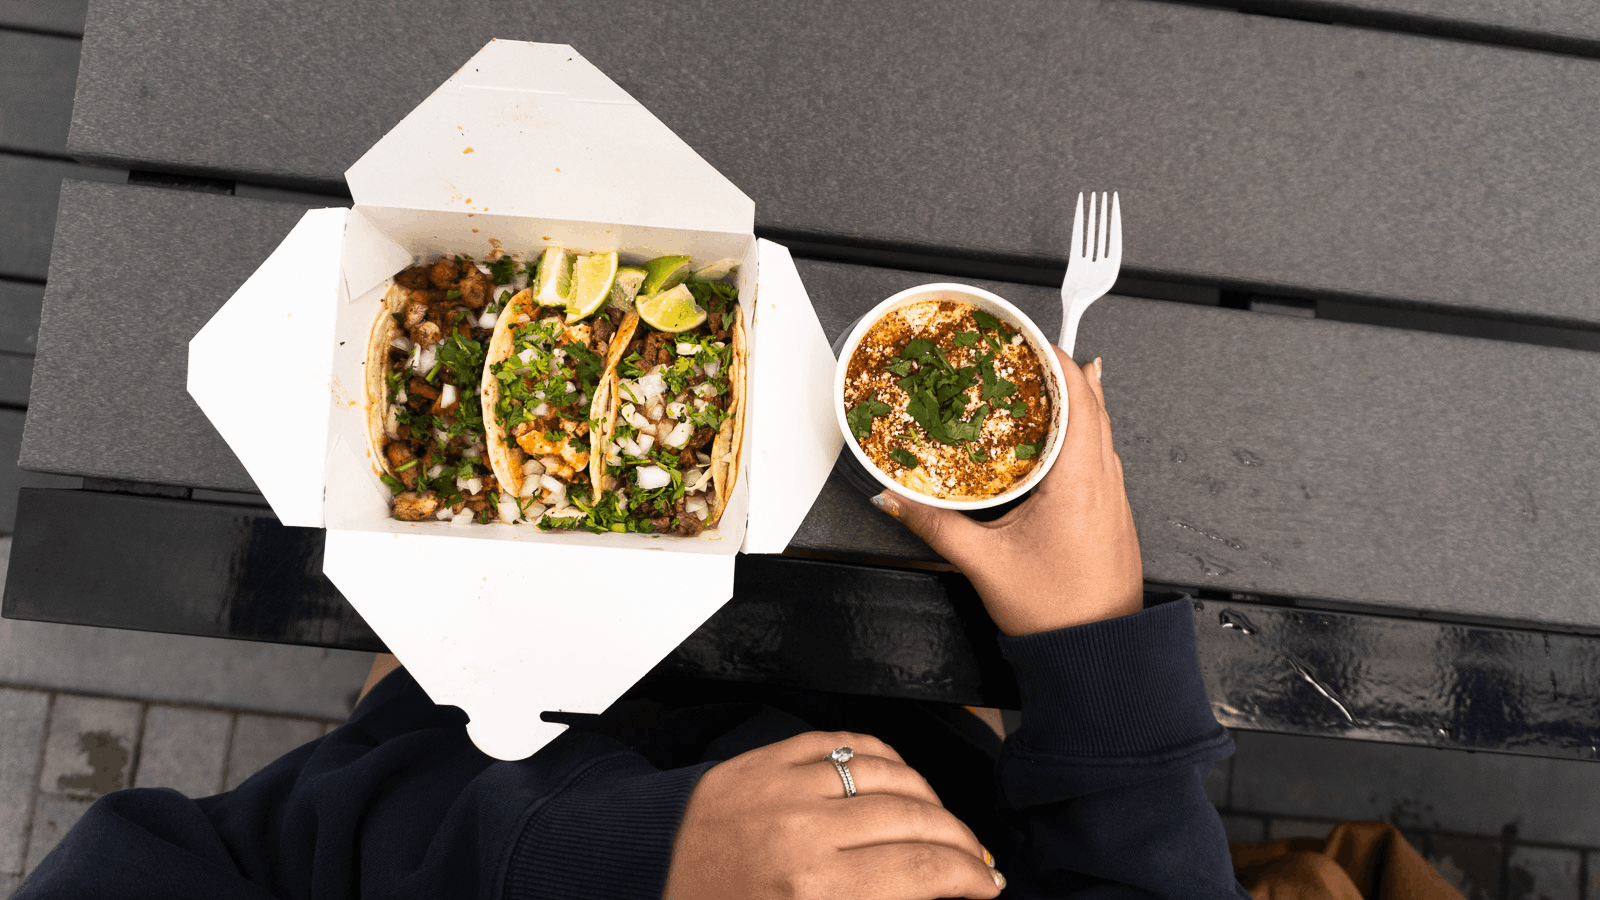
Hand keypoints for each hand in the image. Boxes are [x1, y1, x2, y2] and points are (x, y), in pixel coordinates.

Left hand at [663, 731, 1002, 899]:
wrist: (644, 879)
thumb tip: (936, 892)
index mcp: (815, 891)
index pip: (925, 871)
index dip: (970, 876)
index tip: (985, 885)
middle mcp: (804, 834)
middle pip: (917, 820)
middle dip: (961, 841)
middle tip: (974, 858)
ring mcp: (785, 787)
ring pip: (890, 773)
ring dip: (929, 797)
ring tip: (941, 822)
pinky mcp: (767, 759)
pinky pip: (844, 743)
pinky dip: (882, 758)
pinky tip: (898, 778)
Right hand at [874, 352, 1142, 634]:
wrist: (1099, 654)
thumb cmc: (1059, 613)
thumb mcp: (983, 563)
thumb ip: (934, 524)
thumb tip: (896, 500)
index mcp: (1079, 480)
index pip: (1077, 395)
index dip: (1055, 357)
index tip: (1029, 338)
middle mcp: (1104, 481)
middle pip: (1091, 404)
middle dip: (1059, 370)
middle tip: (1026, 350)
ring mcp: (1113, 496)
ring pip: (1098, 428)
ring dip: (1072, 400)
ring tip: (1039, 383)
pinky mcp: (1111, 513)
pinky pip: (1098, 454)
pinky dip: (1077, 431)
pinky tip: (1056, 439)